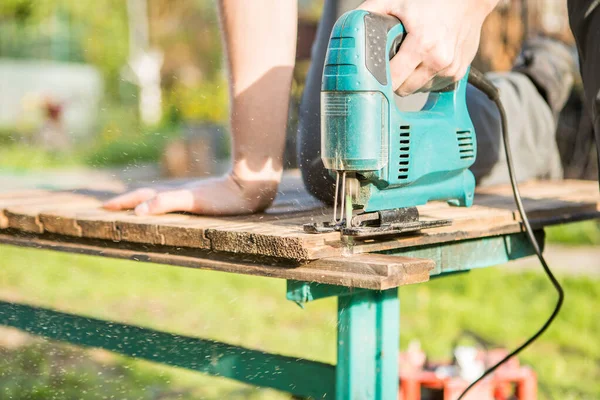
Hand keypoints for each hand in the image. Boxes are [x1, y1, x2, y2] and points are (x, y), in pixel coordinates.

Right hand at [103, 172, 278, 215]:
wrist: (248, 188)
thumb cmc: (223, 198)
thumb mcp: (193, 201)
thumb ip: (167, 203)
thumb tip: (139, 211)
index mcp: (172, 195)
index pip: (141, 199)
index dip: (123, 203)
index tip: (103, 208)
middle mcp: (177, 194)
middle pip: (146, 197)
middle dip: (127, 202)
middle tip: (109, 207)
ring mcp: (188, 196)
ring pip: (158, 198)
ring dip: (142, 202)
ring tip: (131, 207)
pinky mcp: (200, 199)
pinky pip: (172, 202)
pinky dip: (160, 204)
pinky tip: (166, 208)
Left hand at [358, 0, 498, 94]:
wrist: (470, 0)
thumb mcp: (398, 0)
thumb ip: (372, 11)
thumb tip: (352, 23)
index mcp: (423, 45)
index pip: (392, 79)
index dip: (379, 79)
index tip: (372, 78)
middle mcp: (438, 61)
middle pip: (403, 90)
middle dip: (394, 80)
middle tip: (391, 65)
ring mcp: (450, 69)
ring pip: (418, 89)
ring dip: (410, 80)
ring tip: (411, 59)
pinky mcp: (457, 73)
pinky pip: (432, 85)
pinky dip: (426, 77)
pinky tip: (426, 60)